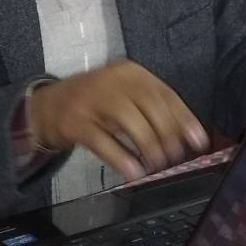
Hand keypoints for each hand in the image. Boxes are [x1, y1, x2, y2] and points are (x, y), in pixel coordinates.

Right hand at [29, 60, 208, 181]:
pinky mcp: (76, 122)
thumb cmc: (96, 103)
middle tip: (176, 157)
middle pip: (150, 106)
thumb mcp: (125, 97)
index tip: (198, 140)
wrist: (47, 106)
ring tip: (158, 165)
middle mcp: (113, 81)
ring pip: (129, 122)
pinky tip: (134, 173)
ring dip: (148, 146)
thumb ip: (153, 110)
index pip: (164, 93)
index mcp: (131, 73)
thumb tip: (188, 136)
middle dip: (167, 134)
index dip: (184, 118)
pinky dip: (121, 158)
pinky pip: (103, 142)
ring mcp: (93, 100)